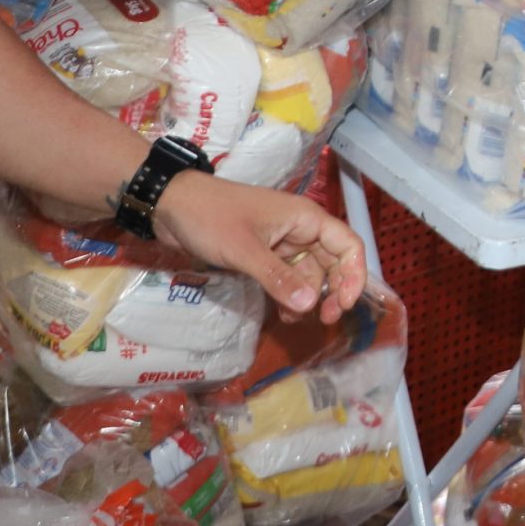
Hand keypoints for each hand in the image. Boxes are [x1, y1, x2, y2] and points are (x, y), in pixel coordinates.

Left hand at [157, 171, 367, 323]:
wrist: (170, 205)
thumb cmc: (211, 218)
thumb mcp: (244, 250)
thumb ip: (278, 279)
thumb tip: (309, 306)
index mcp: (305, 219)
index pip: (348, 245)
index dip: (354, 275)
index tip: (344, 304)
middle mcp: (299, 230)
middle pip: (332, 262)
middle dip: (332, 291)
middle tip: (324, 319)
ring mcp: (281, 242)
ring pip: (308, 273)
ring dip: (306, 297)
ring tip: (294, 319)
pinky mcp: (263, 253)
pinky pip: (286, 276)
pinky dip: (288, 294)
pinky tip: (282, 313)